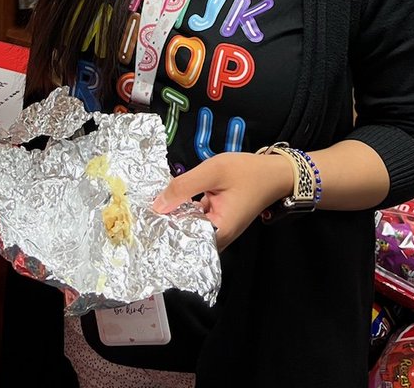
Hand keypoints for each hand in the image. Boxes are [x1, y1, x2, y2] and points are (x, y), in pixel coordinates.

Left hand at [152, 152, 293, 250]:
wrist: (274, 171)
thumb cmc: (247, 172)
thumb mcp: (213, 172)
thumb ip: (184, 186)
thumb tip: (157, 205)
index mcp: (219, 231)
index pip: (184, 242)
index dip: (163, 234)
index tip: (142, 227)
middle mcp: (219, 236)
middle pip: (185, 236)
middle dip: (165, 225)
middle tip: (139, 217)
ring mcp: (219, 227)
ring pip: (189, 226)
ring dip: (173, 216)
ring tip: (147, 209)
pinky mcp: (218, 218)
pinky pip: (197, 217)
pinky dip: (185, 209)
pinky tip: (169, 200)